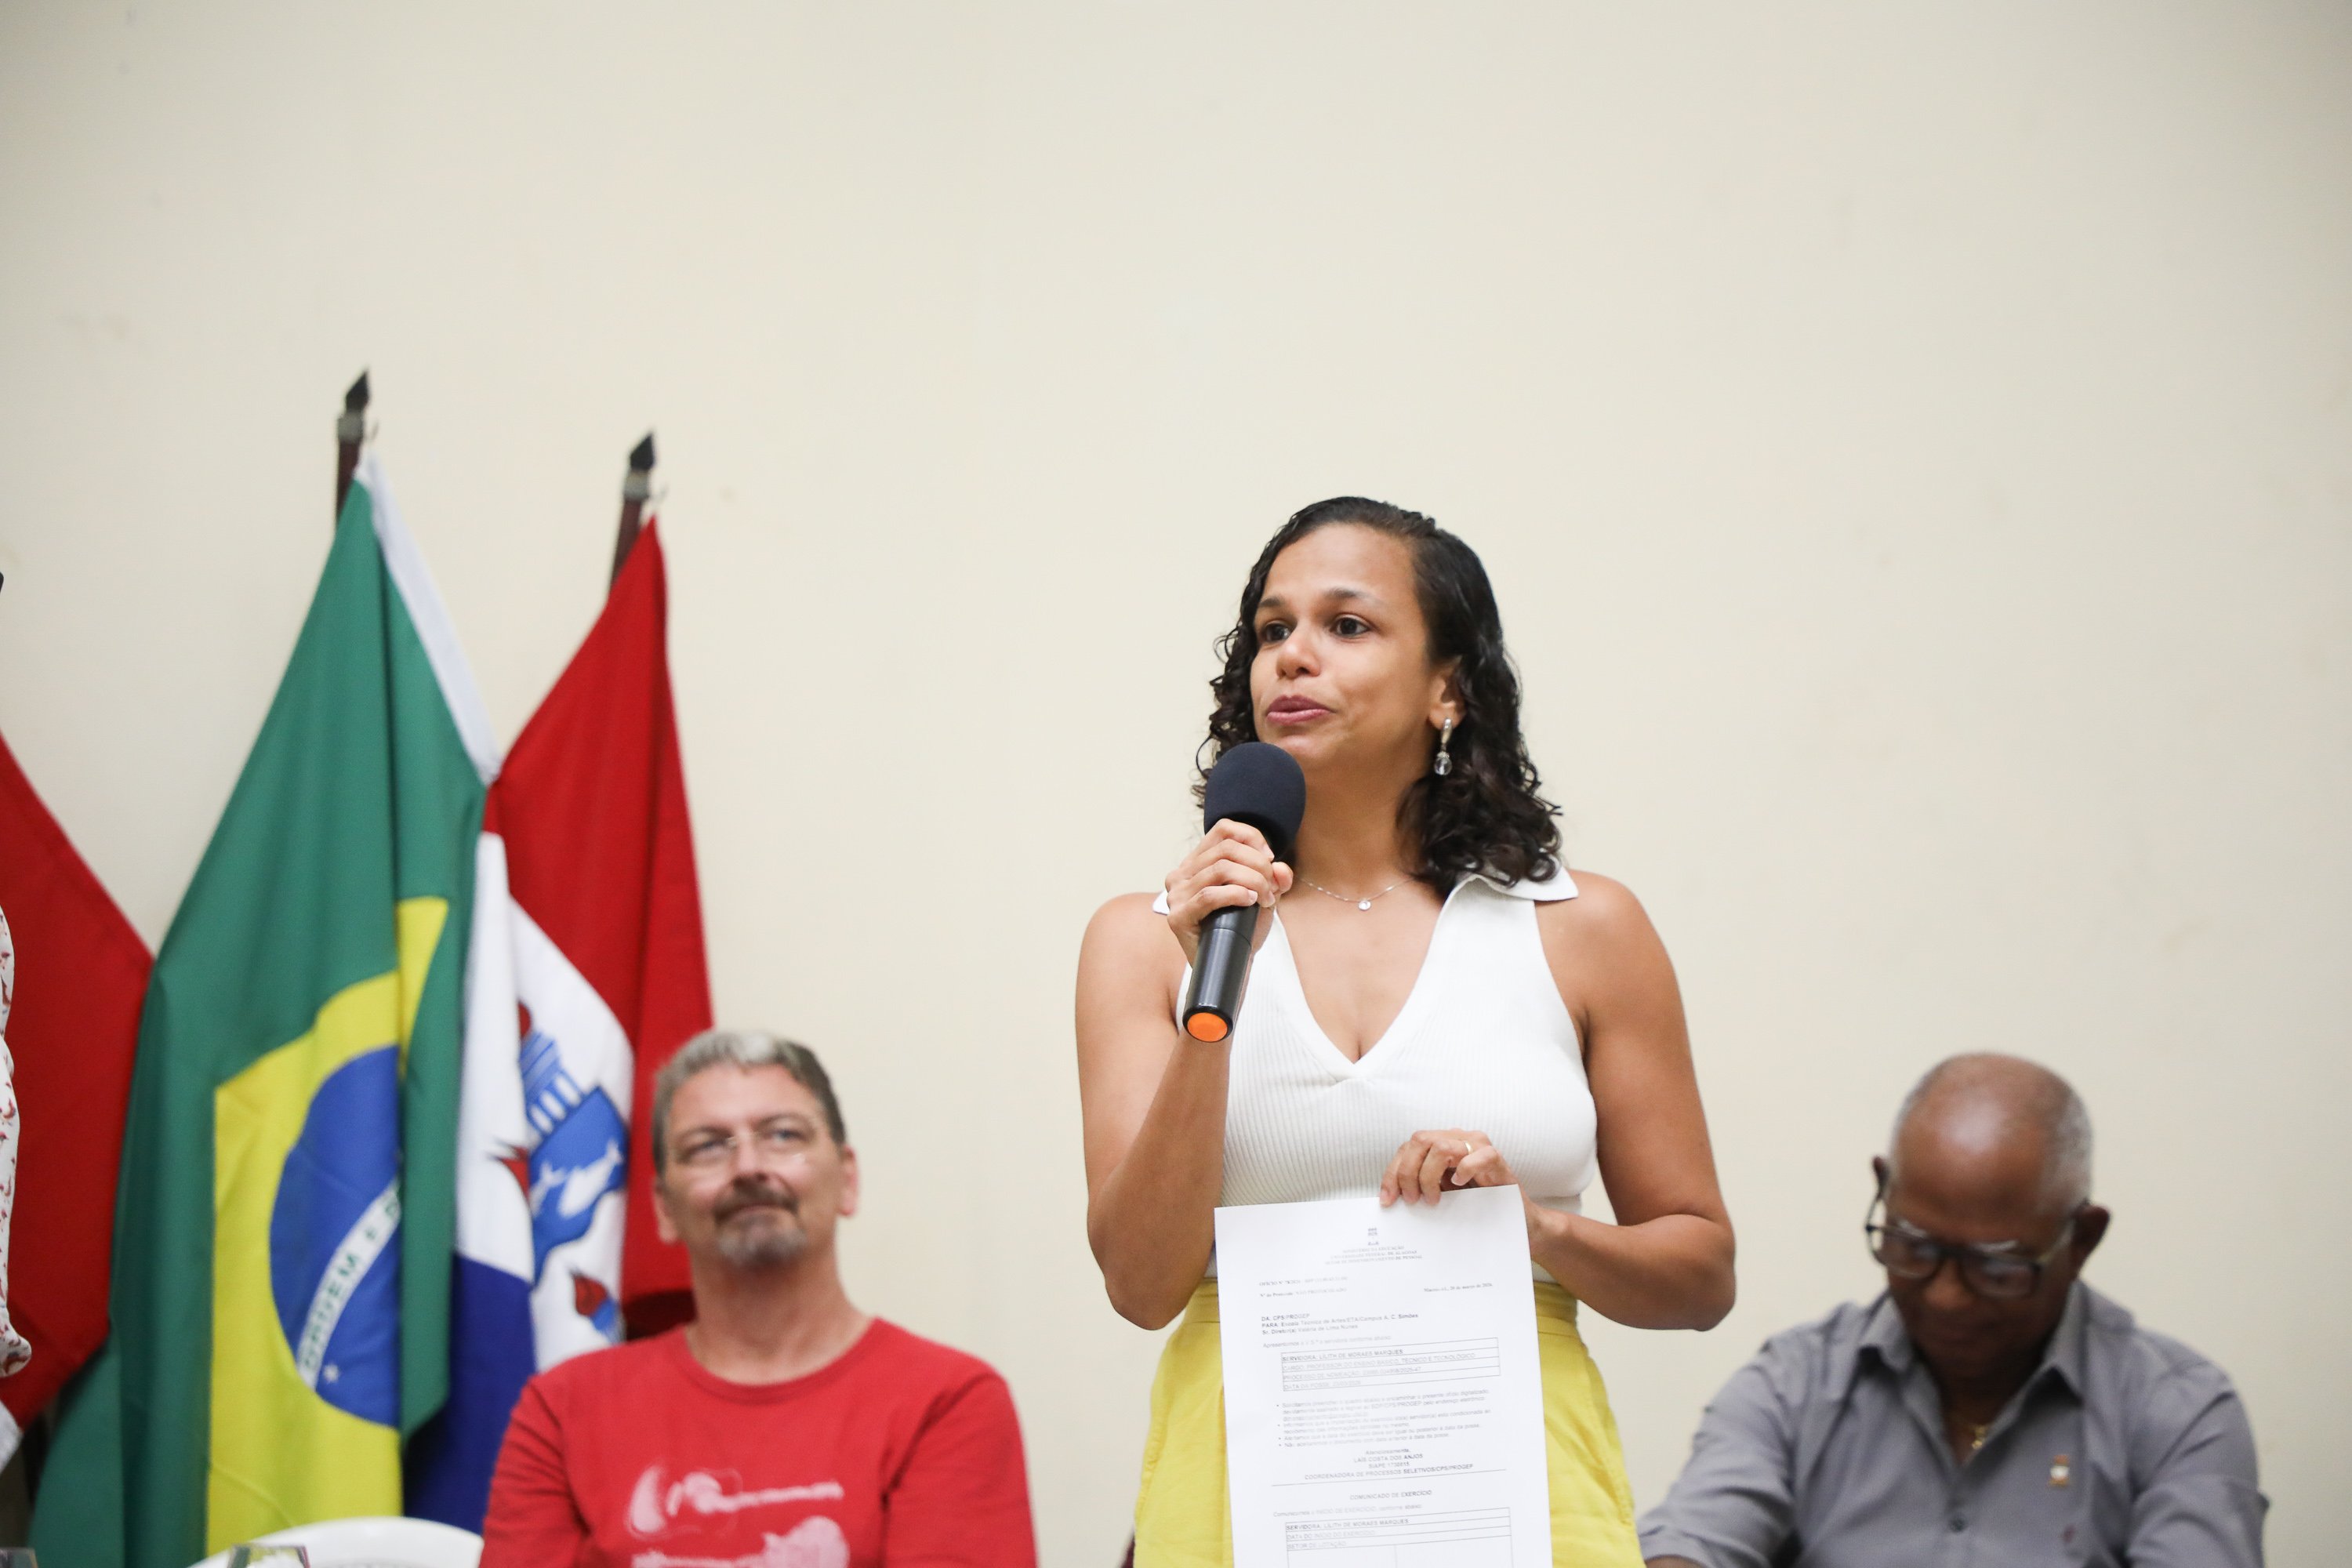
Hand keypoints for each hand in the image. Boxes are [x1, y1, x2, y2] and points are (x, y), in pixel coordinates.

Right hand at [1162, 820, 1293, 966]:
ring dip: (1252, 881)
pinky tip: (1249, 902)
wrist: (1230, 966)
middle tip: (1271, 888)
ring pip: (1221, 869)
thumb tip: (1281, 869)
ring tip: (1263, 899)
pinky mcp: (1178, 916)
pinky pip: (1209, 895)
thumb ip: (1274, 878)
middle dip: (1258, 865)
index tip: (1269, 860)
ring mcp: (1177, 895)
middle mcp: (1182, 873)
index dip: (1252, 838)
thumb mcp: (1263, 896)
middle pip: (1227, 848)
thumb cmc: (1241, 929)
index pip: (1223, 829)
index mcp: (1197, 862)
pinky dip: (1235, 894)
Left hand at [1380, 1128, 1521, 1206]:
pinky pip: (1478, 1155)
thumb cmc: (1476, 1203)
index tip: (1388, 1200)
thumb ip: (1420, 1188)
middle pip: (1420, 1140)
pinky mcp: (1496, 1159)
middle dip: (1408, 1172)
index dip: (1393, 1173)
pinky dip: (1465, 1169)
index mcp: (1441, 1144)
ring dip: (1430, 1175)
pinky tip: (1459, 1184)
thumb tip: (1390, 1198)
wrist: (1514, 1219)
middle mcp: (1457, 1138)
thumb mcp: (1441, 1194)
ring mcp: (1477, 1145)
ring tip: (1433, 1199)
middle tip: (1412, 1199)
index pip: (1408, 1148)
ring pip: (1442, 1146)